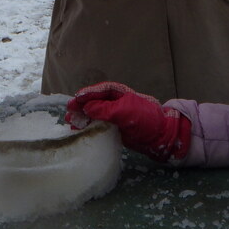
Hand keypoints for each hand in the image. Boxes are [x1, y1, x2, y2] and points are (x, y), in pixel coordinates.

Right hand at [66, 81, 191, 161]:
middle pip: (92, 102)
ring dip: (81, 117)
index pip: (98, 91)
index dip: (85, 95)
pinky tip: (79, 130)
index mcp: (118, 93)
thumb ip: (105, 110)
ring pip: (93, 113)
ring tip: (70, 121)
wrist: (159, 137)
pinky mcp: (112, 127)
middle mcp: (113, 102)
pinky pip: (97, 124)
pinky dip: (87, 126)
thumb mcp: (125, 112)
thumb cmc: (145, 119)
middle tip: (68, 112)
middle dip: (80, 106)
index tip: (74, 101)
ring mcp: (112, 115)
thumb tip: (86, 108)